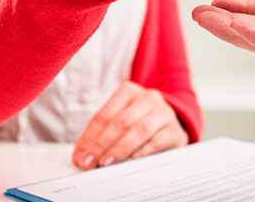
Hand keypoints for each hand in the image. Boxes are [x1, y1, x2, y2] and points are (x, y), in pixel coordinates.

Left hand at [71, 82, 187, 169]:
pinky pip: (155, 142)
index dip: (89, 137)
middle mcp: (147, 98)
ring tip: (105, 163)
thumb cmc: (140, 124)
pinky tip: (128, 162)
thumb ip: (103, 135)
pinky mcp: (174, 130)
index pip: (104, 115)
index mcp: (129, 92)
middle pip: (120, 122)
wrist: (172, 127)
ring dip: (119, 150)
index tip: (79, 156)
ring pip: (138, 131)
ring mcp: (163, 113)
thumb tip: (82, 156)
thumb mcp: (122, 121)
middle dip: (101, 145)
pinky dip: (139, 153)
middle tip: (88, 162)